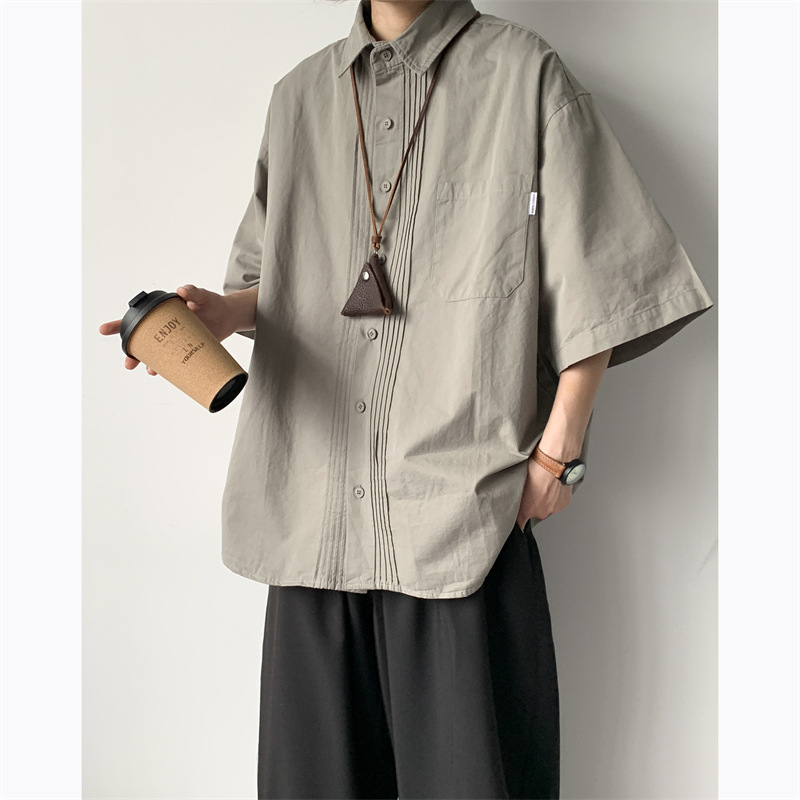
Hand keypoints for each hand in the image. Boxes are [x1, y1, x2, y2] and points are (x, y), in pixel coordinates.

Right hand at [98, 284, 236, 375]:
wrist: (229, 317)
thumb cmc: (212, 302)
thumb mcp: (203, 295)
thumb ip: (193, 291)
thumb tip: (181, 290)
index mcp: (163, 313)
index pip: (136, 318)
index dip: (118, 325)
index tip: (103, 330)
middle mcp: (166, 328)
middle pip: (142, 341)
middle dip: (132, 353)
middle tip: (128, 363)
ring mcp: (176, 341)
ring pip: (156, 354)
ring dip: (150, 364)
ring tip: (150, 370)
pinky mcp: (187, 350)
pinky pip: (174, 362)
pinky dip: (169, 369)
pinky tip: (166, 374)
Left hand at [515, 457, 572, 528]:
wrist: (555, 461)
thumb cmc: (536, 467)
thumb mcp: (519, 482)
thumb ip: (517, 496)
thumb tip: (516, 499)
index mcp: (527, 510)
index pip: (520, 523)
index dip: (518, 520)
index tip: (517, 520)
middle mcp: (541, 513)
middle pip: (535, 513)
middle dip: (533, 504)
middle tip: (533, 489)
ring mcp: (554, 509)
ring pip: (547, 507)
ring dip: (545, 499)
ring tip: (544, 485)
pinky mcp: (564, 503)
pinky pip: (557, 502)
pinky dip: (556, 496)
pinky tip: (553, 485)